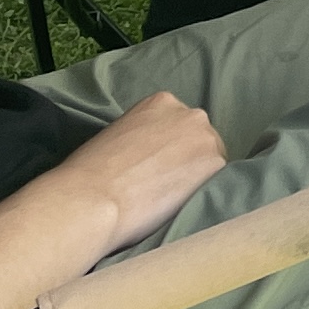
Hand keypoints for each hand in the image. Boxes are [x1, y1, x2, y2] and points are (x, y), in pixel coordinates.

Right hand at [66, 93, 229, 249]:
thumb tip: (153, 157)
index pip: (180, 126)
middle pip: (200, 140)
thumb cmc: (90, 173)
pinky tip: (181, 207)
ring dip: (198, 178)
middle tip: (165, 187)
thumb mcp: (119, 136)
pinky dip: (203, 194)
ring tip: (170, 201)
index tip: (158, 168)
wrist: (92, 198)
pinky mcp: (215, 164)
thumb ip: (144, 137)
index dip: (171, 151)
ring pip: (211, 161)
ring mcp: (206, 137)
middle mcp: (190, 113)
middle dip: (188, 161)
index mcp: (162, 102)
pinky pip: (217, 182)